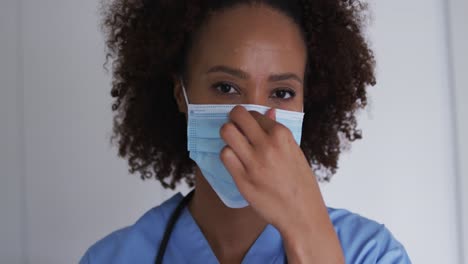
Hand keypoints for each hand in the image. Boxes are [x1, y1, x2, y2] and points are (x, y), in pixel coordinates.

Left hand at [219, 105, 343, 262]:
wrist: (301, 213)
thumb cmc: (300, 182)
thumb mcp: (295, 151)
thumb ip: (278, 132)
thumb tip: (268, 112)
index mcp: (282, 135)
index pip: (254, 114)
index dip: (248, 119)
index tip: (248, 127)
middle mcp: (267, 145)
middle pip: (236, 116)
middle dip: (233, 119)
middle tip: (235, 127)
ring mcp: (254, 162)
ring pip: (227, 133)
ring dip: (228, 137)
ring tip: (234, 144)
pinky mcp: (242, 178)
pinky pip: (225, 155)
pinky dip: (227, 155)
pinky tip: (235, 160)